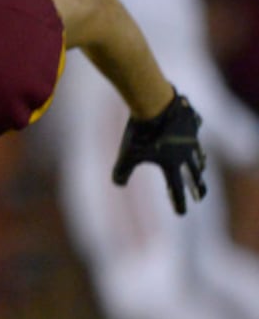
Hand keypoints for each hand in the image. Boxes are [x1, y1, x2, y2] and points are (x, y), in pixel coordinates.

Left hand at [112, 91, 207, 214]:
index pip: (175, 188)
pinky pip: (196, 126)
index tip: (181, 213)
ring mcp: (191, 136)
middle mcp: (185, 152)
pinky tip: (196, 128)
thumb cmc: (140, 133)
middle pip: (194, 174)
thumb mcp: (127, 154)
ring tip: (202, 166)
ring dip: (200, 162)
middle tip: (201, 196)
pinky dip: (196, 130)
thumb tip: (117, 184)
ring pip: (198, 153)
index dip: (178, 202)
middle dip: (197, 187)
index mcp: (172, 164)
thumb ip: (121, 172)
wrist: (155, 104)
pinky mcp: (190, 120)